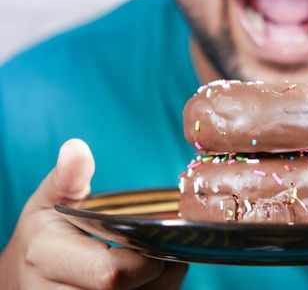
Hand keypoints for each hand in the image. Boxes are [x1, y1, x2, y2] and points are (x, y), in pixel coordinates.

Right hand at [0, 139, 187, 289]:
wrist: (22, 277)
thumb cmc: (42, 236)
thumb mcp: (49, 201)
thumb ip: (68, 177)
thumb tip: (77, 148)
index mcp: (48, 256)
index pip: (110, 273)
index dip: (144, 259)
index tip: (155, 236)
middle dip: (159, 270)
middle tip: (167, 245)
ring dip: (161, 283)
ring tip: (162, 257)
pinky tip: (152, 274)